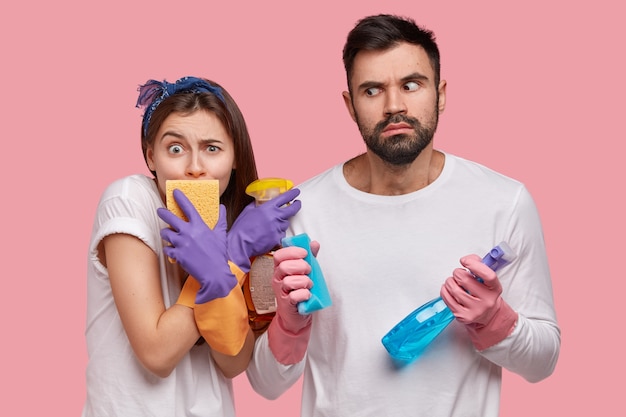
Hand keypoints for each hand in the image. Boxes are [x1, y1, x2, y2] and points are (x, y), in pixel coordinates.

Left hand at [157, 189, 236, 303]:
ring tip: (168, 234)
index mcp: (199, 226)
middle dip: (163, 213)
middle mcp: (188, 233)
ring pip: (166, 234)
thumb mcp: (221, 236)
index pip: (188, 207)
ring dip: (166, 233)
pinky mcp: (177, 255)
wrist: (214, 274)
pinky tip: (173, 250)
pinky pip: (167, 249)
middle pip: (170, 218)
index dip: (180, 198)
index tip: (175, 192)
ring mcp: (181, 244)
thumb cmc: (219, 255)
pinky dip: (169, 249)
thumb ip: (220, 220)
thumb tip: (222, 208)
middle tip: (160, 210)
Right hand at [228, 188, 300, 271]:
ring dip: (282, 223)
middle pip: (292, 209)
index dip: (292, 194)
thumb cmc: (242, 227)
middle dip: (296, 205)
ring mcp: (278, 228)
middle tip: (297, 203)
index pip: (284, 198)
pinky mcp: (278, 239)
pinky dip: (277, 234)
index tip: (296, 192)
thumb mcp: (248, 211)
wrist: (240, 244)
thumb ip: (256, 205)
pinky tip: (269, 235)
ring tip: (271, 226)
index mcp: (268, 208)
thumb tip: (259, 201)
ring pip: (285, 223)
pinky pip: (281, 235)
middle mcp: (275, 217)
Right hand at [267, 241, 318, 363]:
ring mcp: (280, 292)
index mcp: (280, 268)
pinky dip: (304, 294)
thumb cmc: (300, 289)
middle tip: (309, 271)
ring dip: (304, 281)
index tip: (305, 253)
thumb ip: (309, 257)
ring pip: (289, 281)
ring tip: (309, 285)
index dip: (292, 252)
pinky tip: (307, 295)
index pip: (279, 255)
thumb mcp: (305, 271)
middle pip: (284, 267)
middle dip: (300, 266)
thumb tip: (314, 243)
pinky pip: (294, 296)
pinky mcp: (286, 304)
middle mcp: (278, 279)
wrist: (296, 314)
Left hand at [440, 254, 517, 349]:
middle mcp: (487, 301)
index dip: (475, 265)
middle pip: (465, 280)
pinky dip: (444, 290)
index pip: (488, 275)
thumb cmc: (484, 293)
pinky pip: (447, 298)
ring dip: (450, 281)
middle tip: (459, 274)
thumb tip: (468, 260)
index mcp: (494, 289)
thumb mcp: (486, 279)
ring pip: (454, 289)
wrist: (487, 315)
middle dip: (458, 273)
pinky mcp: (463, 316)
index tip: (465, 261)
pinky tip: (449, 289)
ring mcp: (475, 310)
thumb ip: (478, 265)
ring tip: (454, 282)